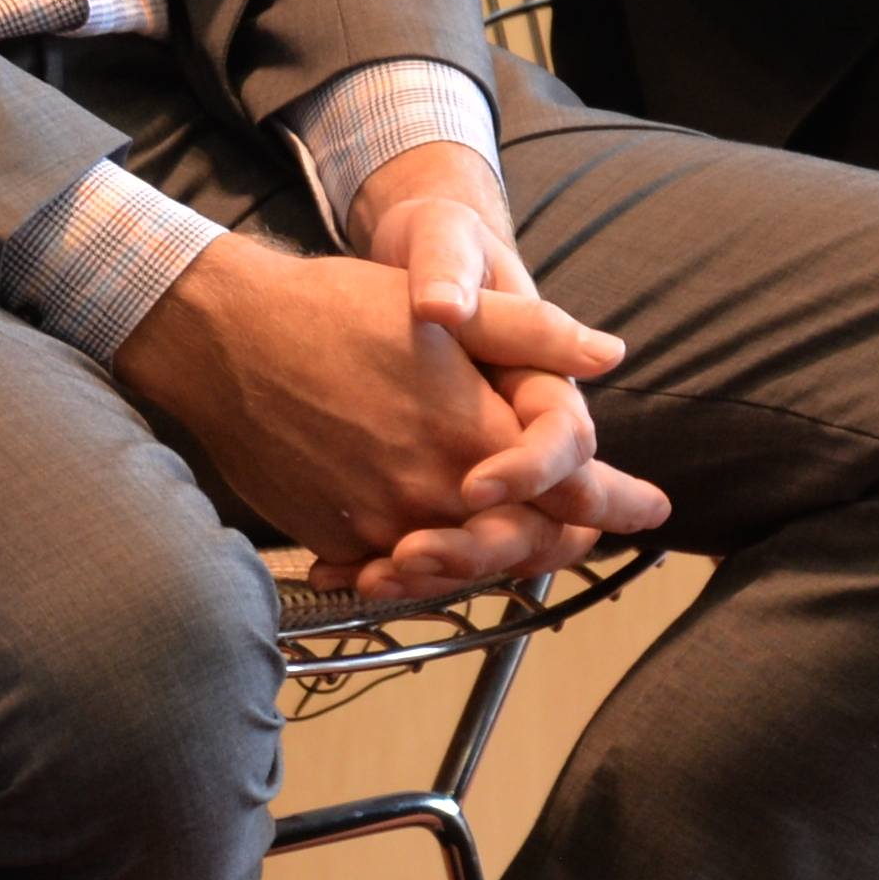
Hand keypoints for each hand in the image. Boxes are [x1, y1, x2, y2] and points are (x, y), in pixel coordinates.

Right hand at [120, 228, 666, 601]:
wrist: (227, 337)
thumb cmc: (336, 310)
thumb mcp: (444, 308)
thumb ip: (532, 334)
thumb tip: (611, 353)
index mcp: (474, 432)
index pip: (570, 491)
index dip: (616, 503)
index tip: (651, 508)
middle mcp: (435, 490)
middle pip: (523, 544)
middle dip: (560, 537)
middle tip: (586, 529)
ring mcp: (381, 522)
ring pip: (460, 563)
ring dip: (492, 556)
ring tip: (518, 544)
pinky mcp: (335, 538)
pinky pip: (394, 571)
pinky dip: (422, 565)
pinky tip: (430, 548)